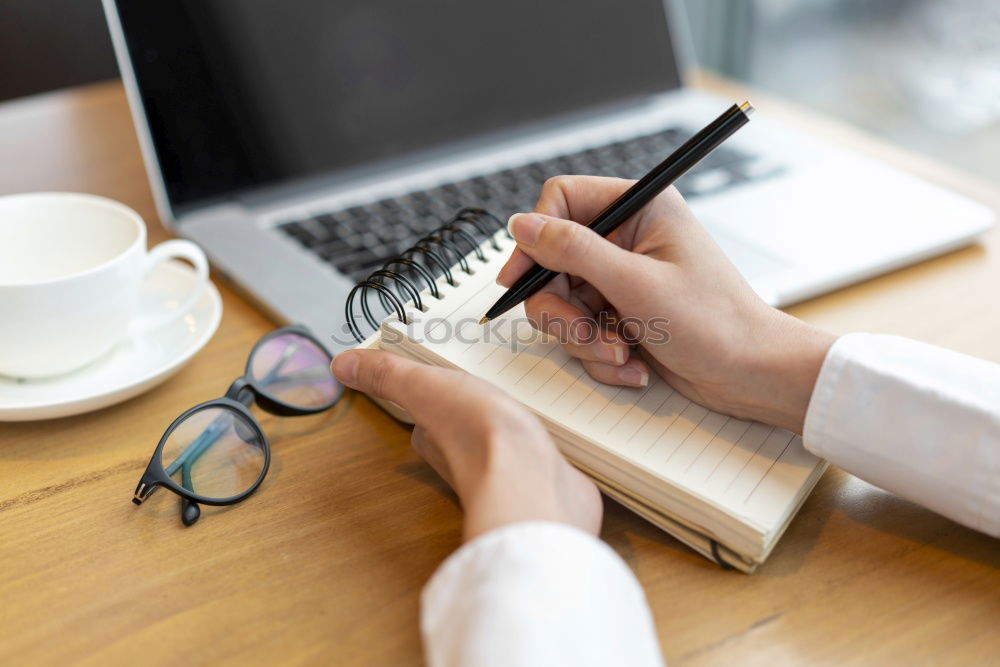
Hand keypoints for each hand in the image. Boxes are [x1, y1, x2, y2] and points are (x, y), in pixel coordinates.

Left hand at [331, 349, 601, 540]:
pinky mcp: (544, 480)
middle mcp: (469, 461)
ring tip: (517, 413)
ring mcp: (509, 472)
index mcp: (436, 439)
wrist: (534, 484)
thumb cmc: (481, 439)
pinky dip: (542, 455)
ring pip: (502, 449)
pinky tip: (550, 448)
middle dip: (472, 415)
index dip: (430, 400)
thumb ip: (388, 375)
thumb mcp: (427, 388)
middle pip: (463, 434)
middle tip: (480, 392)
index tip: (439, 385)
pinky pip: (539, 465)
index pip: (425, 419)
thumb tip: (342, 365)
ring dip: (509, 434)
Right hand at [497, 175, 834, 433]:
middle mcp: (626, 238)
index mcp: (639, 208)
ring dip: (584, 338)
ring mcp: (621, 278)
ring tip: (620, 354)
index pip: (561, 201)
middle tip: (585, 333)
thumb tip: (522, 224)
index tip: (518, 279)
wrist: (751, 375)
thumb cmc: (715, 324)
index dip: (534, 238)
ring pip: (562, 303)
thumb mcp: (636, 285)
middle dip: (564, 309)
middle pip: (552, 262)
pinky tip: (634, 364)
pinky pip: (582, 330)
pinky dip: (600, 354)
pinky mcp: (620, 313)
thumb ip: (574, 250)